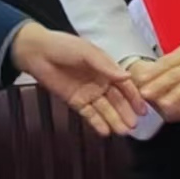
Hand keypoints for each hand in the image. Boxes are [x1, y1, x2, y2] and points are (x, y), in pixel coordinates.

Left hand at [11, 26, 143, 135]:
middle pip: (116, 100)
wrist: (36, 52)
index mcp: (106, 68)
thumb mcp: (87, 52)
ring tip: (123, 131)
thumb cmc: (63, 46)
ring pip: (105, 109)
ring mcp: (88, 93)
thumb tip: (127, 76)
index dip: (134, 97)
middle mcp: (100, 82)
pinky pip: (89, 114)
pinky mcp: (75, 101)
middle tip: (133, 125)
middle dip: (125, 112)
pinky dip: (97, 123)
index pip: (124, 85)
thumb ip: (106, 66)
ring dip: (114, 120)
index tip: (143, 109)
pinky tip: (105, 132)